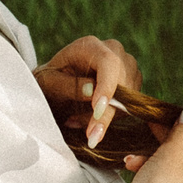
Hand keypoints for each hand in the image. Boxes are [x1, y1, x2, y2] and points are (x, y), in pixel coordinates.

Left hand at [35, 35, 141, 149]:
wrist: (57, 85)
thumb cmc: (49, 82)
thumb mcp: (49, 83)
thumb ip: (67, 85)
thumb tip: (91, 91)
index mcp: (91, 46)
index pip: (108, 62)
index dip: (107, 86)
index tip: (98, 109)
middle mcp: (114, 51)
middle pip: (121, 83)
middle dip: (106, 113)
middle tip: (90, 137)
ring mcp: (127, 66)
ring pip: (128, 98)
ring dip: (105, 117)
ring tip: (76, 121)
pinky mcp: (133, 82)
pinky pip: (129, 106)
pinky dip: (109, 117)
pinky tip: (88, 118)